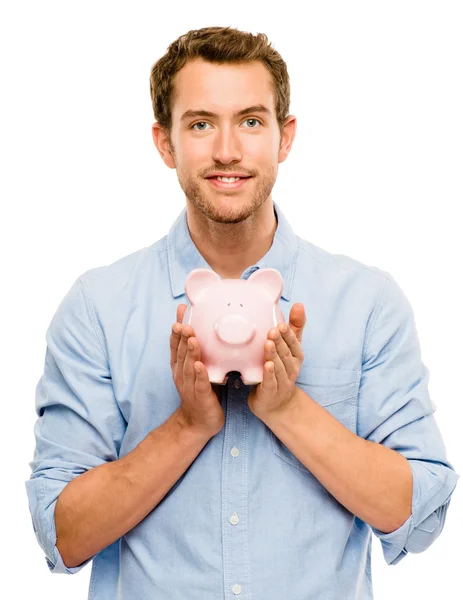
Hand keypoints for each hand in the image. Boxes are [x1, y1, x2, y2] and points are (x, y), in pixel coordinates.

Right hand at [170, 304, 224, 436]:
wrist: (197, 423)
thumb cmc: (200, 393)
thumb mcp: (196, 369)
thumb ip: (198, 352)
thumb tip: (207, 331)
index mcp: (180, 366)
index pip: (176, 343)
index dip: (178, 327)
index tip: (181, 311)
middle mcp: (181, 374)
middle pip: (180, 351)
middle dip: (181, 335)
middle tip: (183, 321)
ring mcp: (189, 385)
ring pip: (188, 365)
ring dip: (189, 351)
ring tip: (191, 337)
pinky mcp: (200, 397)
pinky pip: (199, 384)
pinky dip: (199, 374)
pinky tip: (199, 365)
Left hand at [248, 303, 306, 419]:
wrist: (277, 404)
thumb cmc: (282, 370)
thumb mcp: (290, 348)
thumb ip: (294, 328)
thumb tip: (299, 304)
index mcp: (296, 357)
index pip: (294, 344)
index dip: (288, 334)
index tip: (281, 324)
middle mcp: (291, 369)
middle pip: (286, 354)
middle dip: (280, 341)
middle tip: (272, 330)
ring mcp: (282, 382)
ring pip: (279, 367)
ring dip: (274, 355)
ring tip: (268, 343)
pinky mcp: (271, 392)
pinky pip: (271, 382)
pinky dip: (269, 374)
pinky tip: (267, 365)